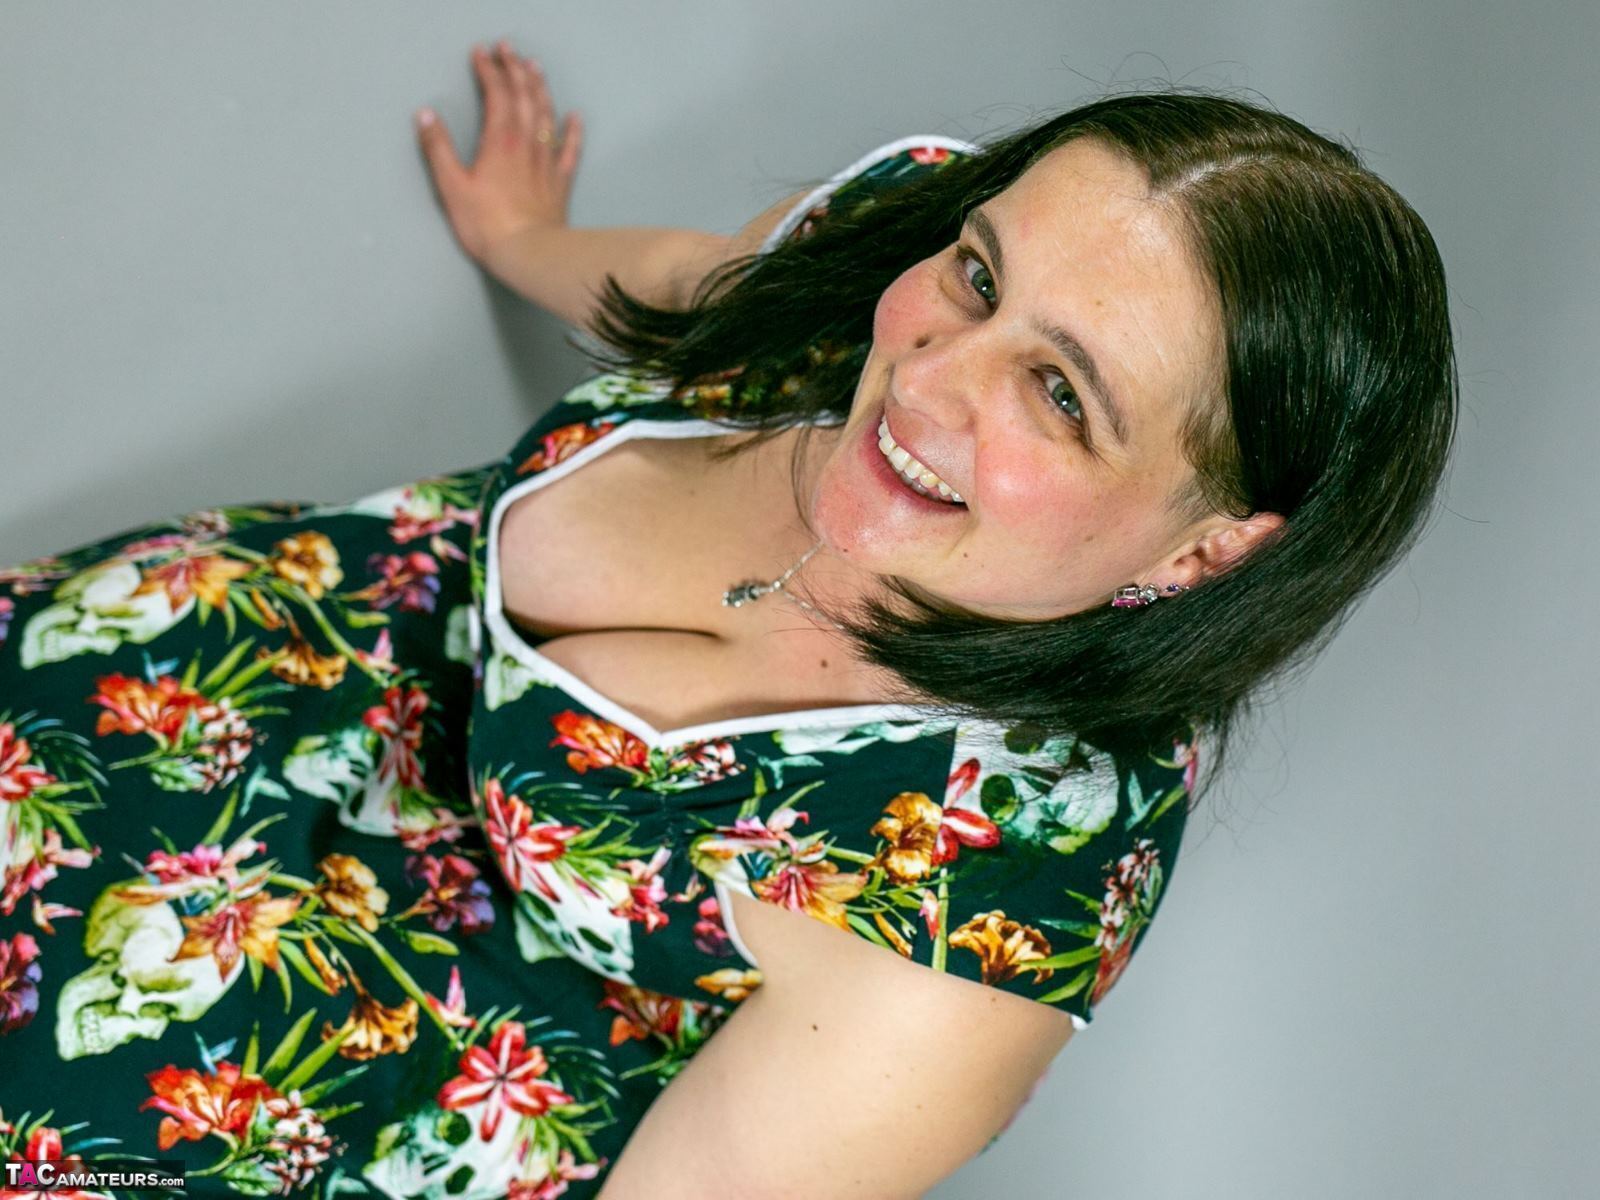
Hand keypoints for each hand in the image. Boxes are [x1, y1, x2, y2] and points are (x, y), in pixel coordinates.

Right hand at [414, 39, 582, 265]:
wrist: (529, 254)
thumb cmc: (487, 225)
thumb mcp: (452, 186)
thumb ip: (438, 149)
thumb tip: (425, 116)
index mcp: (500, 140)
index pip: (497, 93)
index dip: (488, 70)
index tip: (481, 52)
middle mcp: (527, 143)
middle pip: (524, 96)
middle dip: (515, 68)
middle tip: (508, 48)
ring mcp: (547, 162)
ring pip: (547, 114)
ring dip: (541, 87)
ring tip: (535, 66)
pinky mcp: (560, 182)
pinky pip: (570, 149)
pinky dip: (573, 130)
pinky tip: (575, 116)